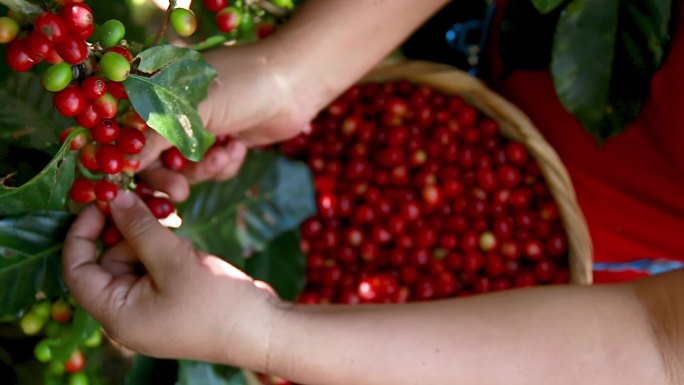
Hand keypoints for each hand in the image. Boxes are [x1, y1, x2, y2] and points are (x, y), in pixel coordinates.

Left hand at [62, 191, 281, 366]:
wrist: (262, 331)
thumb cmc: (215, 303)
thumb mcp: (174, 261)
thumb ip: (141, 229)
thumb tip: (115, 199)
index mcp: (117, 315)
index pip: (77, 270)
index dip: (82, 233)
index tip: (102, 203)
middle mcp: (127, 315)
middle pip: (107, 262)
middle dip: (126, 231)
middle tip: (149, 205)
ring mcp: (151, 309)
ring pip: (133, 261)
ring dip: (149, 238)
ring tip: (174, 227)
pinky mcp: (172, 302)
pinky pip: (155, 269)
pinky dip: (164, 250)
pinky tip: (184, 244)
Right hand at [139, 42, 318, 200]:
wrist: (296, 84)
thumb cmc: (243, 84)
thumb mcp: (194, 107)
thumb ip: (157, 134)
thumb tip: (125, 164)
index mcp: (157, 90)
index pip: (127, 132)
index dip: (129, 161)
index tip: (133, 186)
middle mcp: (173, 108)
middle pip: (153, 157)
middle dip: (169, 177)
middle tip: (180, 194)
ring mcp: (199, 126)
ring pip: (184, 168)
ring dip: (203, 169)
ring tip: (225, 155)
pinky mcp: (223, 142)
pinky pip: (210, 169)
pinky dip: (223, 165)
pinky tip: (238, 148)